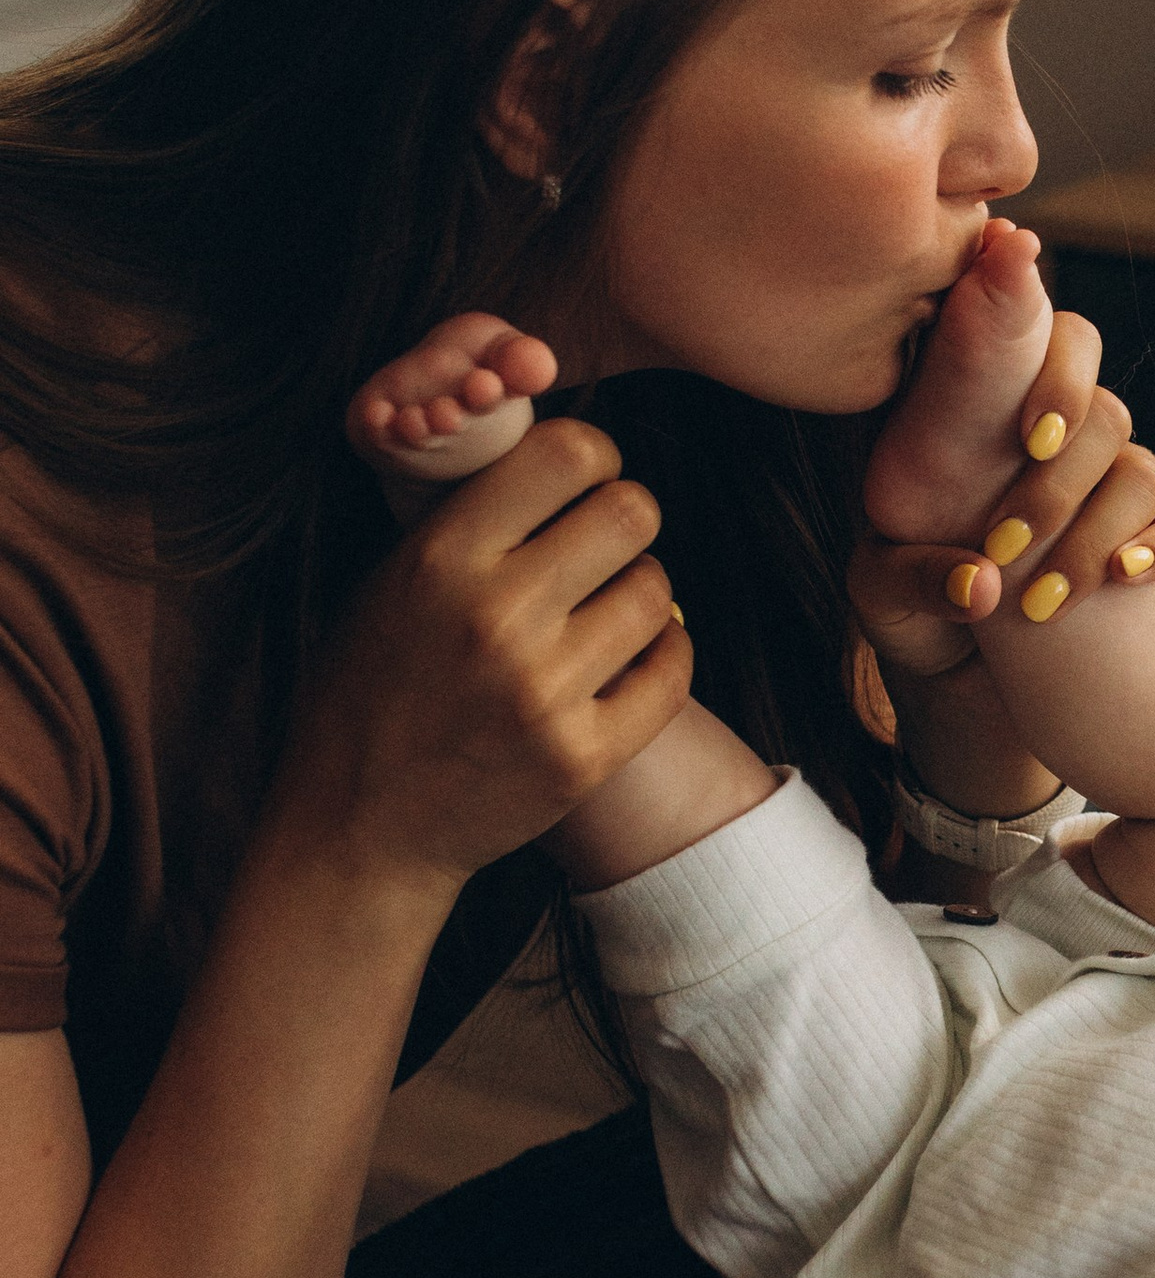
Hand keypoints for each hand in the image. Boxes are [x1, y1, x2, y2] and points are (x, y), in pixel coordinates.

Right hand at [270, 417, 688, 897]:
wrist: (360, 828)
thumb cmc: (373, 689)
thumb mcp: (391, 581)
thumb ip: (470, 518)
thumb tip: (559, 450)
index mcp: (441, 559)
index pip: (568, 453)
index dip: (592, 456)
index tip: (584, 480)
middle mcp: (496, 619)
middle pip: (633, 512)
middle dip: (625, 519)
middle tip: (603, 545)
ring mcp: (544, 693)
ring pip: (658, 591)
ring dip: (640, 591)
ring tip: (605, 610)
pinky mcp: (582, 757)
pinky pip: (671, 671)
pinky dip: (662, 655)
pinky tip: (630, 656)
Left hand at [850, 362, 1154, 690]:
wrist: (957, 684)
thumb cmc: (909, 612)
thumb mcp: (877, 593)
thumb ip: (910, 577)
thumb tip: (984, 583)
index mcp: (986, 413)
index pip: (1041, 337)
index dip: (1056, 374)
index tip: (1032, 438)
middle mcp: (1056, 438)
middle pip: (1102, 413)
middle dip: (1058, 486)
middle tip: (1004, 546)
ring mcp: (1109, 486)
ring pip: (1141, 473)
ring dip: (1096, 535)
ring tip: (1041, 603)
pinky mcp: (1149, 541)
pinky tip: (1125, 578)